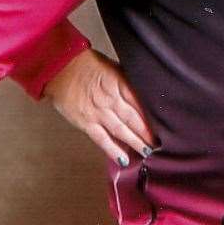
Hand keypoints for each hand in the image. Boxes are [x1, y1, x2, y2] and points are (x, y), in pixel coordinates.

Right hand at [44, 49, 154, 166]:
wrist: (60, 68)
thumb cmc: (87, 65)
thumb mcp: (112, 66)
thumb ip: (127, 81)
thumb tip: (143, 93)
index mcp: (119, 82)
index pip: (140, 103)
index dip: (152, 116)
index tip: (163, 126)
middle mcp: (111, 99)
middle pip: (134, 119)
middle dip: (147, 133)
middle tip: (159, 144)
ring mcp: (98, 112)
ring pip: (121, 131)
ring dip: (135, 143)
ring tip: (147, 152)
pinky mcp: (85, 122)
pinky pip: (101, 139)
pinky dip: (113, 150)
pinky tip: (123, 159)